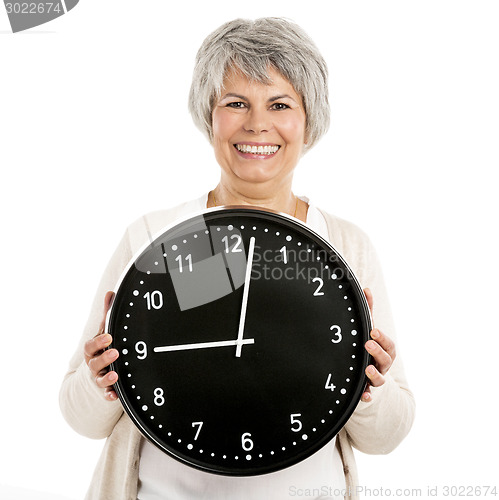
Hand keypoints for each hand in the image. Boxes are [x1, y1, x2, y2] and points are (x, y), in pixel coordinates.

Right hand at [84, 291, 118, 400]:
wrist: (96, 371)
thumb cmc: (102, 347)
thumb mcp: (104, 331)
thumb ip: (107, 315)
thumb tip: (111, 293)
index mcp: (93, 349)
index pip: (91, 345)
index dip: (99, 341)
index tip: (109, 337)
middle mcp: (93, 364)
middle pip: (94, 362)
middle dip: (104, 358)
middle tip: (115, 353)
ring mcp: (98, 377)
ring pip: (100, 379)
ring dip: (107, 378)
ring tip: (115, 376)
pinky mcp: (106, 389)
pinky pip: (106, 394)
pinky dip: (110, 395)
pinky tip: (115, 395)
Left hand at [361, 288, 395, 402]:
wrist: (368, 373)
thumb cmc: (369, 347)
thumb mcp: (369, 330)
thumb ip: (368, 311)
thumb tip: (365, 289)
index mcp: (385, 350)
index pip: (389, 344)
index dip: (382, 338)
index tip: (372, 331)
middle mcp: (383, 365)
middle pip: (386, 360)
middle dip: (378, 352)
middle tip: (367, 344)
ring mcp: (376, 378)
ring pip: (380, 379)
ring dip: (375, 374)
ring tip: (367, 369)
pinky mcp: (367, 389)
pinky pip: (368, 395)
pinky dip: (367, 396)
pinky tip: (364, 396)